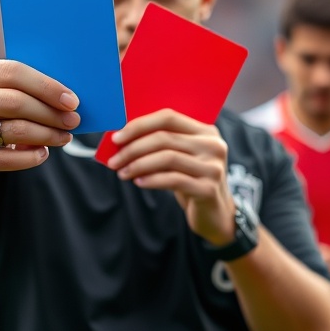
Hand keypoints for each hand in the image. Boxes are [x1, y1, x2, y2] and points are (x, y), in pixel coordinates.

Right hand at [0, 60, 80, 178]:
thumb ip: (22, 87)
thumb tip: (66, 99)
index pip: (12, 72)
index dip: (46, 87)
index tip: (72, 101)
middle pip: (15, 102)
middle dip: (50, 113)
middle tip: (73, 121)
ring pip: (14, 130)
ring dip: (46, 135)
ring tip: (63, 137)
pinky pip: (6, 159)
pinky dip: (31, 156)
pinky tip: (43, 152)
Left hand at [105, 109, 235, 245]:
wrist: (215, 213)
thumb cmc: (191, 180)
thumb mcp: (181, 157)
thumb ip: (161, 145)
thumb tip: (122, 140)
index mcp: (205, 131)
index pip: (168, 118)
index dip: (139, 125)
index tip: (117, 138)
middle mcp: (213, 145)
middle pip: (165, 137)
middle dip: (133, 148)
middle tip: (114, 160)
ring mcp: (213, 167)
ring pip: (167, 157)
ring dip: (138, 165)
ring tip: (122, 173)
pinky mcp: (208, 188)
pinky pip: (173, 179)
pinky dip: (151, 180)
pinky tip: (138, 182)